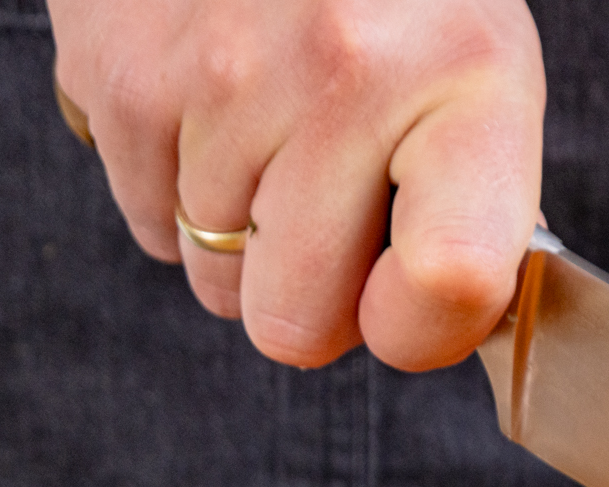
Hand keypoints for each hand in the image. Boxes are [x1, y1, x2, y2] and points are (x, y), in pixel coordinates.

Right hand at [48, 0, 544, 370]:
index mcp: (468, 83)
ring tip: (282, 138)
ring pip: (215, 281)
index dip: (420, 332)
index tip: (411, 303)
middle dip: (314, 298)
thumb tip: (420, 330)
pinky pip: (151, 225)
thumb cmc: (403, 5)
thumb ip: (472, 218)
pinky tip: (223, 117)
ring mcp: (223, 74)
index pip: (449, 284)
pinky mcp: (123, 72)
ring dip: (247, 238)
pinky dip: (184, 194)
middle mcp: (345, 74)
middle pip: (297, 322)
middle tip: (337, 215)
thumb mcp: (485, 87)